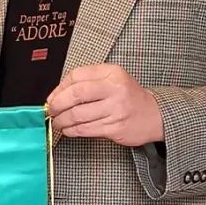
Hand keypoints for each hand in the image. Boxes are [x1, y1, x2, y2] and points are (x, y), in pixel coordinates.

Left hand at [47, 65, 163, 146]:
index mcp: (112, 73)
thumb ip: (87, 82)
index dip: (59, 88)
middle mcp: (115, 89)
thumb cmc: (128, 97)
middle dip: (58, 104)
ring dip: (62, 120)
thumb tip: (56, 95)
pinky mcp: (115, 127)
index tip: (52, 98)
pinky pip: (86, 129)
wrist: (154, 115)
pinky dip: (72, 131)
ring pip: (78, 115)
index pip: (77, 76)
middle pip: (76, 94)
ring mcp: (116, 109)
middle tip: (52, 111)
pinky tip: (69, 130)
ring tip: (58, 122)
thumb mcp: (112, 80)